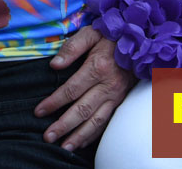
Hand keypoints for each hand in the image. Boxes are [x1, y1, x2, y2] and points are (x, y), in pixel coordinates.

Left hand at [34, 26, 136, 150]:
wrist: (142, 41)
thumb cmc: (111, 36)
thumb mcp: (91, 33)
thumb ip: (72, 47)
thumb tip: (54, 65)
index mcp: (98, 68)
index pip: (71, 90)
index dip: (54, 102)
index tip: (39, 111)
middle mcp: (108, 86)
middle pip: (83, 110)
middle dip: (64, 125)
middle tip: (47, 136)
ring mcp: (116, 96)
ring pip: (97, 121)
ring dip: (79, 136)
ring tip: (64, 147)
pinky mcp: (121, 102)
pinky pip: (107, 122)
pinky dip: (94, 135)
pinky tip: (83, 141)